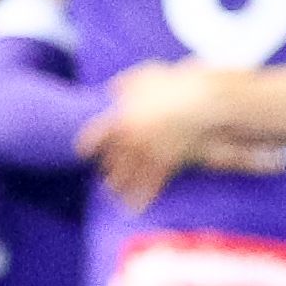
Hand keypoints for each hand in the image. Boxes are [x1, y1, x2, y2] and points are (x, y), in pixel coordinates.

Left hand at [79, 60, 230, 210]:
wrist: (202, 101)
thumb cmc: (175, 84)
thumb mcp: (145, 76)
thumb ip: (126, 83)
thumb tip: (114, 89)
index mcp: (121, 117)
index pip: (95, 135)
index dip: (88, 146)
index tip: (83, 153)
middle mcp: (129, 139)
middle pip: (110, 160)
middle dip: (107, 171)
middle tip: (104, 179)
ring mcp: (147, 153)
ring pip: (127, 176)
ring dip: (119, 189)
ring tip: (114, 197)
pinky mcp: (165, 163)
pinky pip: (151, 185)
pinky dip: (142, 198)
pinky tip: (135, 209)